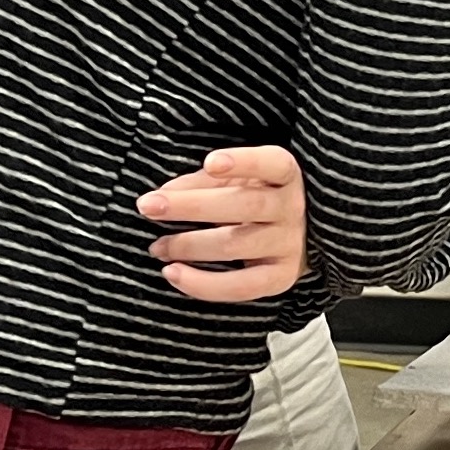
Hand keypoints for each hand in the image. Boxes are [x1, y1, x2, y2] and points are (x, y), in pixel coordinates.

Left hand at [137, 145, 308, 302]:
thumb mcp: (237, 179)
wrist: (300, 235)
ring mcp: (289, 245)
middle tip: (148, 206)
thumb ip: (201, 183)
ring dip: (189, 245)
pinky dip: (203, 284)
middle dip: (191, 206)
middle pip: (245, 205)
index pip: (272, 164)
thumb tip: (162, 196)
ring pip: (235, 245)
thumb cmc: (257, 197)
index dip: (243, 163)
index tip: (210, 163)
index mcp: (286, 176)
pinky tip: (174, 274)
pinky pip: (241, 287)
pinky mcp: (280, 278)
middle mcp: (292, 209)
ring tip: (157, 247)